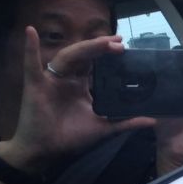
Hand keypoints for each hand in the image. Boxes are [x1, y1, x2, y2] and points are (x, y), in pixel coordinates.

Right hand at [0, 28, 154, 173]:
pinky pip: (31, 65)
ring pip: (67, 57)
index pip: (95, 63)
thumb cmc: (71, 137)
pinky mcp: (35, 85)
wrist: (46, 151)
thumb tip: (152, 120)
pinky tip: (31, 32)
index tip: (124, 47)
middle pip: (84, 56)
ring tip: (103, 42)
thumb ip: (126, 122)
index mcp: (80, 85)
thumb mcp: (104, 128)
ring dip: (84, 47)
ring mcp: (51, 80)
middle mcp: (66, 79)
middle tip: (119, 42)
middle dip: (101, 47)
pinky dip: (30, 49)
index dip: (107, 54)